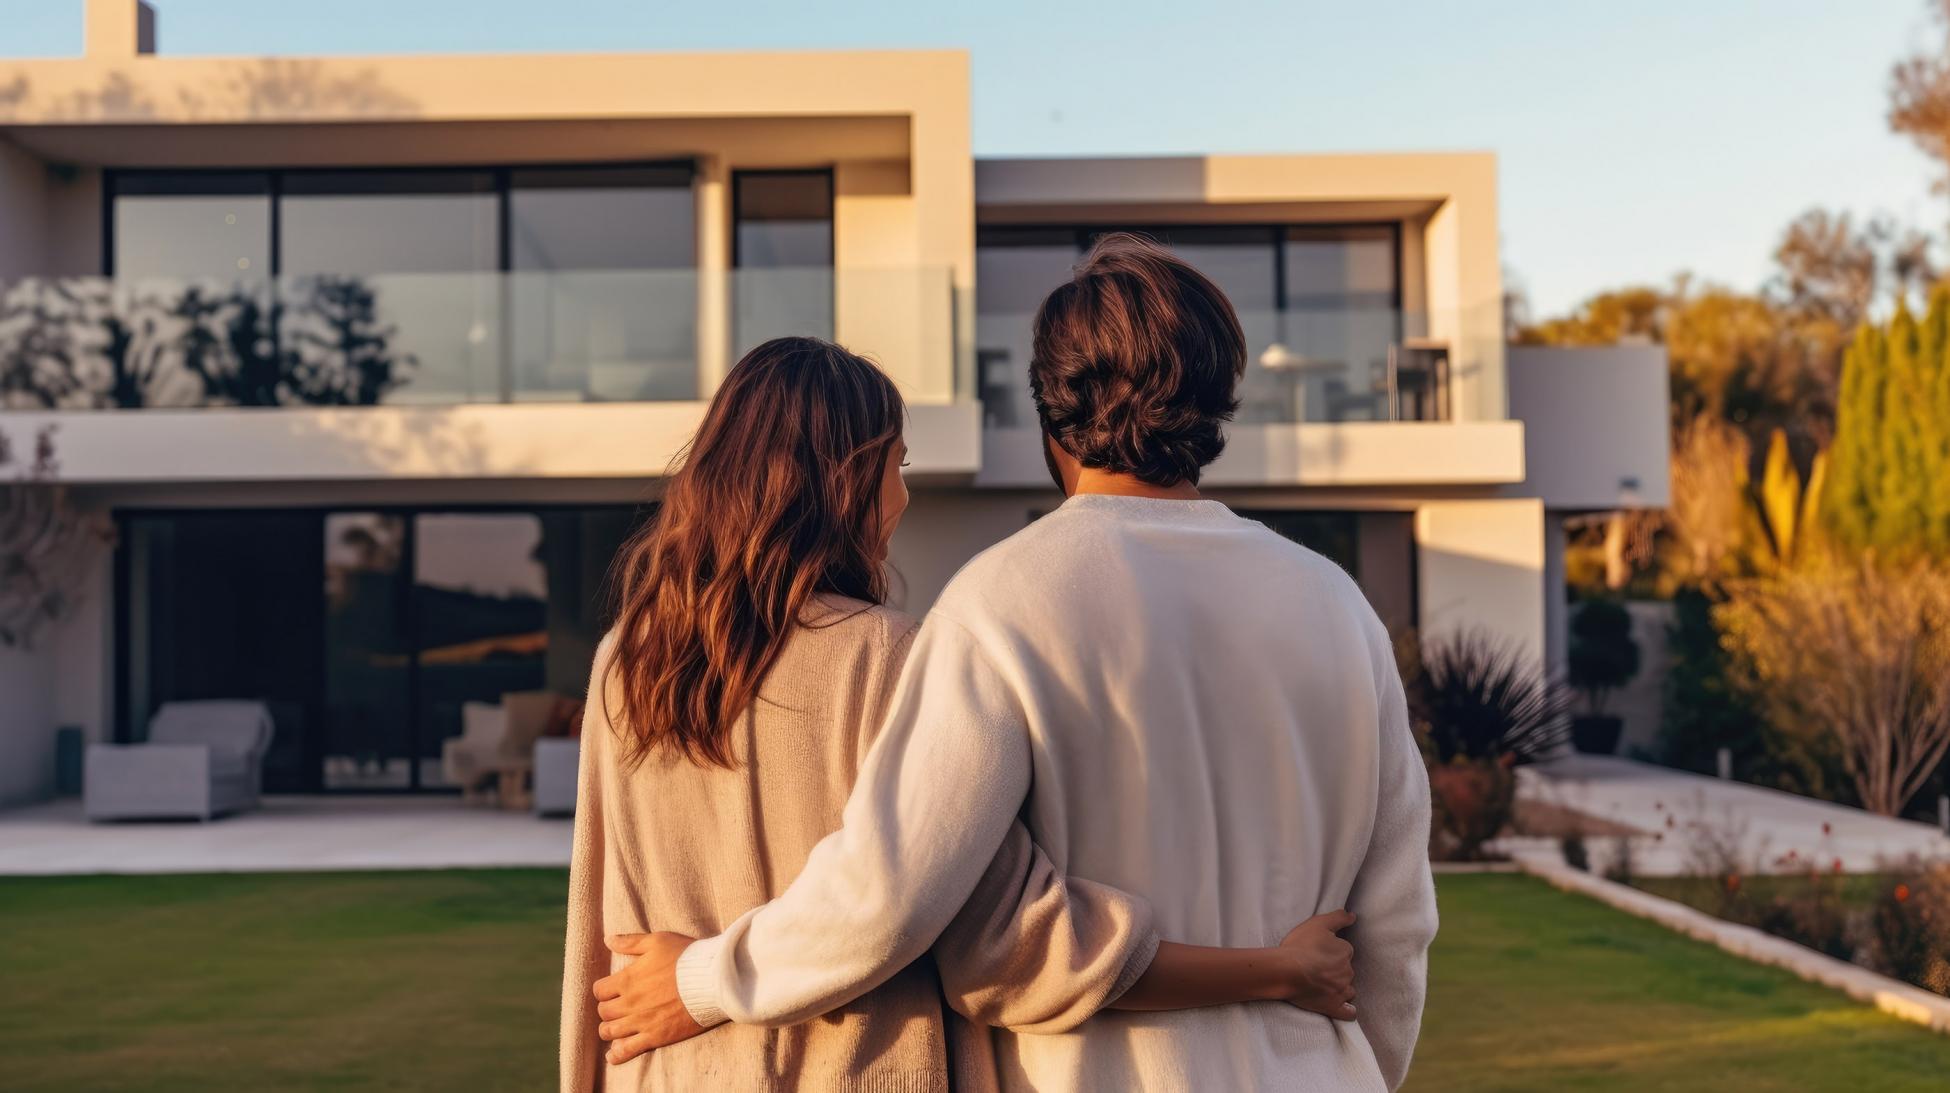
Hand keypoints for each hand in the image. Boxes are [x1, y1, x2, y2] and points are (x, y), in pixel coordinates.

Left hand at [594, 932, 707, 1063]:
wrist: (713, 980)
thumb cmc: (687, 957)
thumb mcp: (658, 941)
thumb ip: (630, 942)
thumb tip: (608, 940)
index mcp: (628, 979)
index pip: (599, 990)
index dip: (604, 990)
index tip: (613, 990)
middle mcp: (630, 1002)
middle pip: (604, 1012)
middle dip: (608, 1009)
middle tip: (618, 1007)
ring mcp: (641, 1022)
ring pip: (610, 1031)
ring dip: (610, 1029)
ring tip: (618, 1027)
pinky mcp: (656, 1037)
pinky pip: (627, 1050)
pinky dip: (617, 1054)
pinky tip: (614, 1053)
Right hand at [1275, 910, 1356, 1019]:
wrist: (1286, 970)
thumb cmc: (1299, 945)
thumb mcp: (1318, 923)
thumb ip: (1338, 917)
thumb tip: (1353, 916)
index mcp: (1345, 952)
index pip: (1344, 951)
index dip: (1332, 951)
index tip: (1319, 952)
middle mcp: (1347, 971)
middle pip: (1346, 970)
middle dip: (1336, 969)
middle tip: (1317, 967)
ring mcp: (1341, 990)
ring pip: (1348, 988)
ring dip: (1340, 987)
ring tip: (1324, 985)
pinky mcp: (1333, 1006)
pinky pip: (1348, 1012)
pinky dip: (1348, 1010)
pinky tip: (1344, 1007)